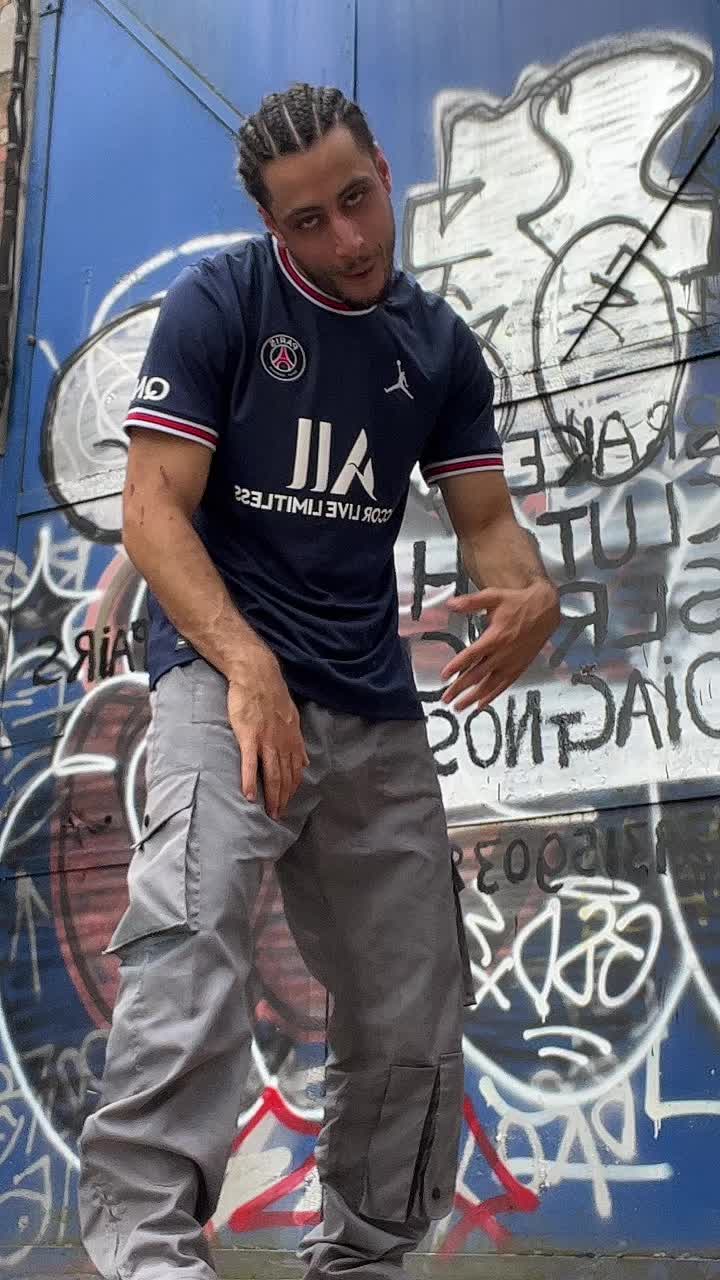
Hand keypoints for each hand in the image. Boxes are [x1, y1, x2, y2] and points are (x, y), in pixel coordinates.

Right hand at [226, 646, 308, 819]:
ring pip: (271, 774)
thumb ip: (297, 742)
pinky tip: (250, 796)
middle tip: (279, 816)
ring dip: (272, 796)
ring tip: (270, 812)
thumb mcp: (292, 717)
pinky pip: (249, 764)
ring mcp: (266, 741)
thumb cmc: (271, 695)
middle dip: (284, 798)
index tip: (290, 801)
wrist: (256, 675)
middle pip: (285, 776)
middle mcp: (282, 742)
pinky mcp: (248, 737)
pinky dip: (250, 781)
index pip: (295, 770)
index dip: (293, 788)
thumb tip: (305, 761)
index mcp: (292, 738)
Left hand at [441, 582, 559, 711]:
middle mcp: (503, 653)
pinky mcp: (519, 667)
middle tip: (446, 698)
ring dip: (473, 697)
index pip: (471, 655)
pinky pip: (504, 685)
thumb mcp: (494, 596)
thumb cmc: (520, 603)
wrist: (546, 610)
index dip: (456, 667)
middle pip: (477, 675)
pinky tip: (481, 704)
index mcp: (496, 636)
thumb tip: (452, 603)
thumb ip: (471, 602)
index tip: (445, 676)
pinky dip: (492, 696)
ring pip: (490, 684)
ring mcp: (512, 662)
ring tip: (460, 706)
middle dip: (460, 688)